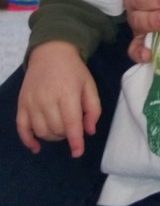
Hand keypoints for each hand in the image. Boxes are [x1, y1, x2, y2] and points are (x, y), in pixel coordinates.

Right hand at [16, 42, 100, 157]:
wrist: (50, 53)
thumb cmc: (74, 71)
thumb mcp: (90, 86)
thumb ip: (93, 109)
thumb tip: (89, 132)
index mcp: (67, 92)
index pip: (71, 123)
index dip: (75, 141)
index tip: (77, 152)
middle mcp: (47, 98)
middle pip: (56, 129)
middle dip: (67, 134)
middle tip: (72, 125)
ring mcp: (31, 101)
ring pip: (41, 131)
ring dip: (52, 136)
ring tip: (60, 128)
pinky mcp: (21, 103)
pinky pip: (22, 128)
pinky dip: (28, 141)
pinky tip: (36, 147)